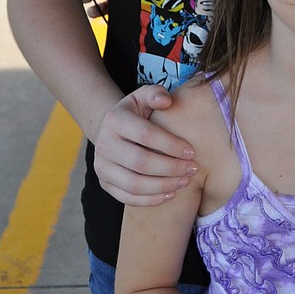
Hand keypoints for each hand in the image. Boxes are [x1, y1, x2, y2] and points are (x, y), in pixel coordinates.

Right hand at [92, 86, 198, 205]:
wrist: (112, 129)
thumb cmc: (137, 112)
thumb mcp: (144, 96)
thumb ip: (156, 94)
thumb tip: (166, 101)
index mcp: (115, 120)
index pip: (145, 135)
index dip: (171, 145)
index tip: (192, 152)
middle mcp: (104, 144)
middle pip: (140, 163)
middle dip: (171, 168)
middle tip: (192, 169)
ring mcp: (102, 167)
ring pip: (134, 184)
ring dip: (163, 186)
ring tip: (185, 182)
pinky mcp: (105, 183)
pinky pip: (127, 197)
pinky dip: (150, 200)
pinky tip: (170, 194)